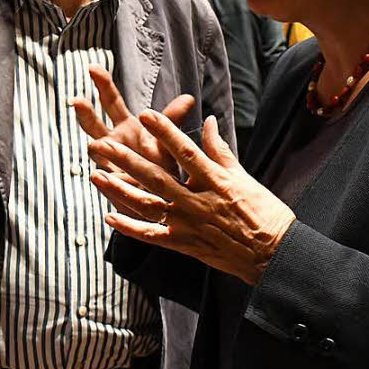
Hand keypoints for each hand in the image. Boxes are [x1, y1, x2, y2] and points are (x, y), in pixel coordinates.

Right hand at [71, 65, 194, 177]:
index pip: (111, 101)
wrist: (163, 196)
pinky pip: (106, 179)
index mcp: (126, 127)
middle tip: (77, 100)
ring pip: (96, 152)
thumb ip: (172, 119)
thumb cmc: (164, 163)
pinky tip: (100, 177)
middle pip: (94, 123)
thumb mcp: (168, 139)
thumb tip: (189, 98)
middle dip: (84, 112)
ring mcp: (110, 164)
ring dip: (96, 148)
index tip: (92, 67)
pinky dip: (105, 178)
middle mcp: (113, 142)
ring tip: (96, 146)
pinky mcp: (115, 185)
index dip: (102, 84)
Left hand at [88, 110, 295, 285]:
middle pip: (156, 176)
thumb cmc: (264, 212)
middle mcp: (197, 200)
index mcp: (215, 180)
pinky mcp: (184, 244)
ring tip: (96, 176)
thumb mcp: (244, 176)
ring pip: (147, 205)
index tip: (145, 114)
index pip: (185, 151)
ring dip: (119, 191)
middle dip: (126, 159)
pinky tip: (109, 218)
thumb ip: (220, 150)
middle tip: (102, 145)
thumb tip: (210, 121)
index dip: (165, 132)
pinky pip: (152, 236)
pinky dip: (129, 228)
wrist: (273, 253)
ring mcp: (188, 224)